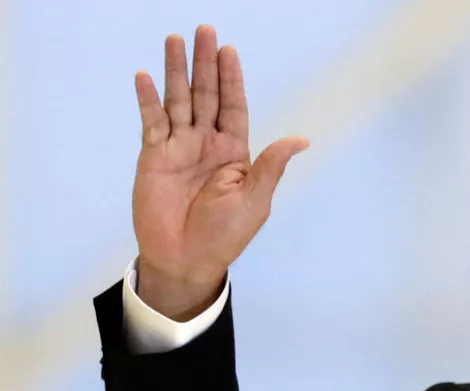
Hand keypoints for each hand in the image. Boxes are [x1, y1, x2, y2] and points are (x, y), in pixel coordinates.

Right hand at [131, 24, 307, 319]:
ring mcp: (179, 147)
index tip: (229, 51)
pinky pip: (152, 122)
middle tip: (204, 30)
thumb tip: (301, 140)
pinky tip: (146, 76)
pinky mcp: (154, 156)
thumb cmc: (225, 234)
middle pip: (206, 94)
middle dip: (205, 63)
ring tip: (175, 40)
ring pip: (178, 100)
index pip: (233, 106)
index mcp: (234, 152)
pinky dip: (149, 99)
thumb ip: (271, 166)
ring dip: (176, 71)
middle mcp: (206, 143)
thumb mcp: (256, 200)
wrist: (187, 258)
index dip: (232, 78)